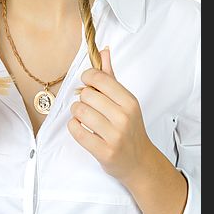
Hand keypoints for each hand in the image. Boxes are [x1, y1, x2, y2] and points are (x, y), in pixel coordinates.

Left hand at [67, 46, 153, 187]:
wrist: (139, 161)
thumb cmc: (129, 128)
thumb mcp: (125, 101)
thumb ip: (111, 76)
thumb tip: (104, 51)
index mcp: (129, 101)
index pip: (99, 78)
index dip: (87, 78)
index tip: (87, 83)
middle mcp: (123, 117)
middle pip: (86, 95)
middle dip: (82, 98)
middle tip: (89, 105)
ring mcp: (114, 136)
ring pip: (79, 111)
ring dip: (76, 113)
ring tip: (84, 117)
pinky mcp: (103, 151)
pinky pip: (76, 130)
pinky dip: (74, 127)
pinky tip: (81, 128)